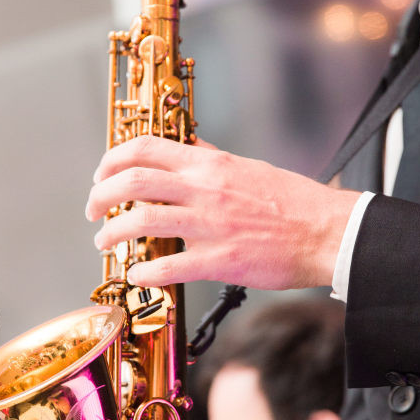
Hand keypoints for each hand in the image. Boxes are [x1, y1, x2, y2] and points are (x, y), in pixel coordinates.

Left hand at [85, 135, 359, 288]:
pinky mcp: (220, 260)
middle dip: (101, 196)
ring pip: (142, 221)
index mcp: (209, 164)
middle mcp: (204, 189)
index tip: (101, 176)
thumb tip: (186, 144)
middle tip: (93, 211)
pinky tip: (137, 275)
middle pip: (133, 182)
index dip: (112, 160)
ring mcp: (210, 225)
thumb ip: (210, 158)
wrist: (326, 232)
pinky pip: (169, 265)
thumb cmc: (291, 202)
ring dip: (113, 234)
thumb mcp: (246, 166)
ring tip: (105, 243)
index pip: (145, 149)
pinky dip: (144, 271)